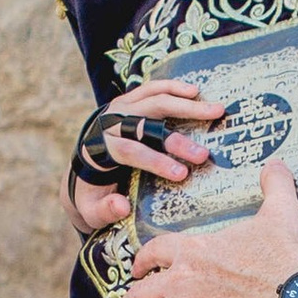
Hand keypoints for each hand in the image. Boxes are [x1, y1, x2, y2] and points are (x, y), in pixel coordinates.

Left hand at [69, 79, 224, 236]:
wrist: (83, 166)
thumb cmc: (91, 192)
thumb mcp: (92, 210)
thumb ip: (105, 210)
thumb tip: (123, 206)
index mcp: (99, 149)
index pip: (130, 151)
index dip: (156, 161)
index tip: (182, 174)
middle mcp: (108, 123)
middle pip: (145, 124)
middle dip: (176, 139)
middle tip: (203, 154)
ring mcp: (119, 108)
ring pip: (153, 100)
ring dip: (185, 105)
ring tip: (214, 111)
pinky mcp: (129, 100)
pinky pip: (152, 89)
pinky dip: (173, 87)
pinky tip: (194, 91)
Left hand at [113, 163, 297, 297]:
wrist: (294, 292)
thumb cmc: (285, 255)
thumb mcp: (279, 212)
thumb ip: (274, 186)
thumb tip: (277, 164)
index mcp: (193, 247)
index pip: (153, 252)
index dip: (141, 263)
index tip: (135, 271)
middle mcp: (179, 276)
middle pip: (138, 293)